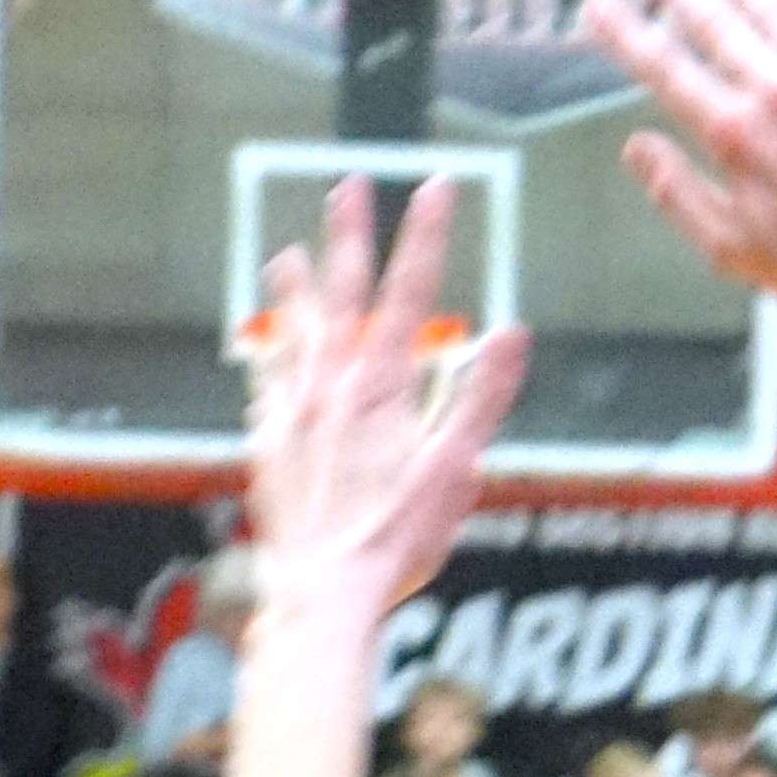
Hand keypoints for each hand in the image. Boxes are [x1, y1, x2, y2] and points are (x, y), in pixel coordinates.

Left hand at [237, 177, 532, 620]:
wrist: (322, 591)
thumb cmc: (395, 538)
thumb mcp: (456, 469)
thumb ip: (480, 397)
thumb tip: (511, 334)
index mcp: (382, 385)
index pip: (411, 291)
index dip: (426, 234)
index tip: (436, 187)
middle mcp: (331, 386)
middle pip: (342, 293)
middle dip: (349, 234)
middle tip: (348, 185)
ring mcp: (292, 413)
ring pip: (292, 332)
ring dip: (293, 290)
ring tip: (283, 254)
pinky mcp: (268, 445)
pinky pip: (265, 388)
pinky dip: (269, 361)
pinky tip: (265, 353)